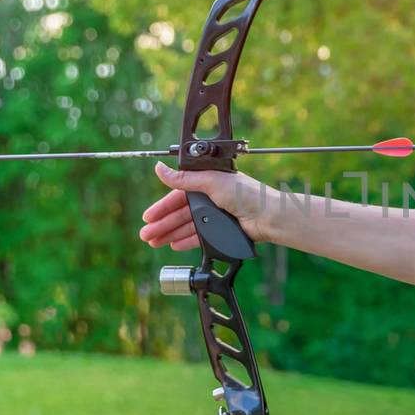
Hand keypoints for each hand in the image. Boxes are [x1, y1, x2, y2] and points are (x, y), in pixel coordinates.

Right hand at [139, 163, 270, 249]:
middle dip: (162, 223)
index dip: (163, 206)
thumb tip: (160, 169)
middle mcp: (211, 198)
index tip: (148, 216)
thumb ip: (184, 179)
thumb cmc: (246, 194)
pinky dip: (186, 240)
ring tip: (154, 242)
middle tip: (146, 234)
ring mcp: (217, 215)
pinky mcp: (222, 230)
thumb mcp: (211, 182)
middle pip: (180, 213)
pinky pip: (200, 236)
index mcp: (208, 182)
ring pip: (187, 226)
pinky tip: (174, 245)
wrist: (268, 216)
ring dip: (170, 233)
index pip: (179, 195)